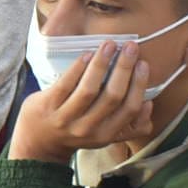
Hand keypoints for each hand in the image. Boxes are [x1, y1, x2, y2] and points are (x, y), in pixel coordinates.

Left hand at [7, 43, 156, 162]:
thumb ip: (128, 125)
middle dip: (124, 69)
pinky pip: (66, 84)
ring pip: (89, 89)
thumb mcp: (105, 134)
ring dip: (102, 64)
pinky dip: (78, 68)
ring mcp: (66, 119)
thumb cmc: (77, 131)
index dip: (139, 86)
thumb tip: (148, 104)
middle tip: (131, 47)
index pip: (129, 109)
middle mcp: (87, 129)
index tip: (143, 64)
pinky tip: (87, 54)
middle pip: (112, 97)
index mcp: (106, 135)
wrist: (38, 143)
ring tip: (110, 45)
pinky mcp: (47, 106)